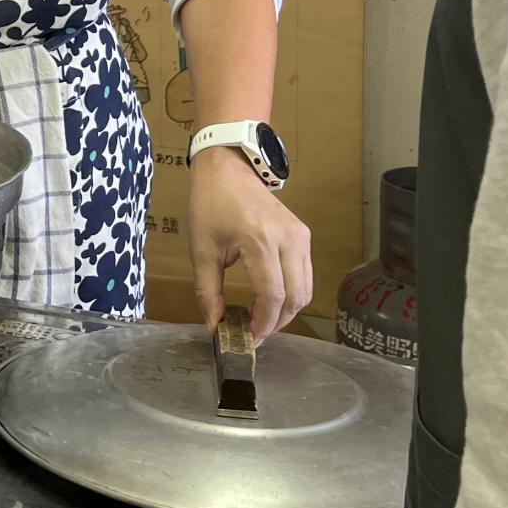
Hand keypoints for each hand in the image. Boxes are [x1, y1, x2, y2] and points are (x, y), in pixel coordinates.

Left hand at [187, 148, 312, 344]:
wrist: (228, 168)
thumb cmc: (210, 204)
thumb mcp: (201, 248)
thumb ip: (207, 291)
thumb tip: (214, 327)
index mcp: (261, 242)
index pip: (273, 296)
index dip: (263, 324)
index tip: (249, 339)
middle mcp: (288, 240)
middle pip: (296, 297)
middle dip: (277, 322)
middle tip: (255, 334)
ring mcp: (301, 236)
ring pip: (306, 288)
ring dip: (288, 310)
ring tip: (262, 320)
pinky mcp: (304, 235)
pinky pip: (306, 274)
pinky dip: (293, 293)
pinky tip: (271, 299)